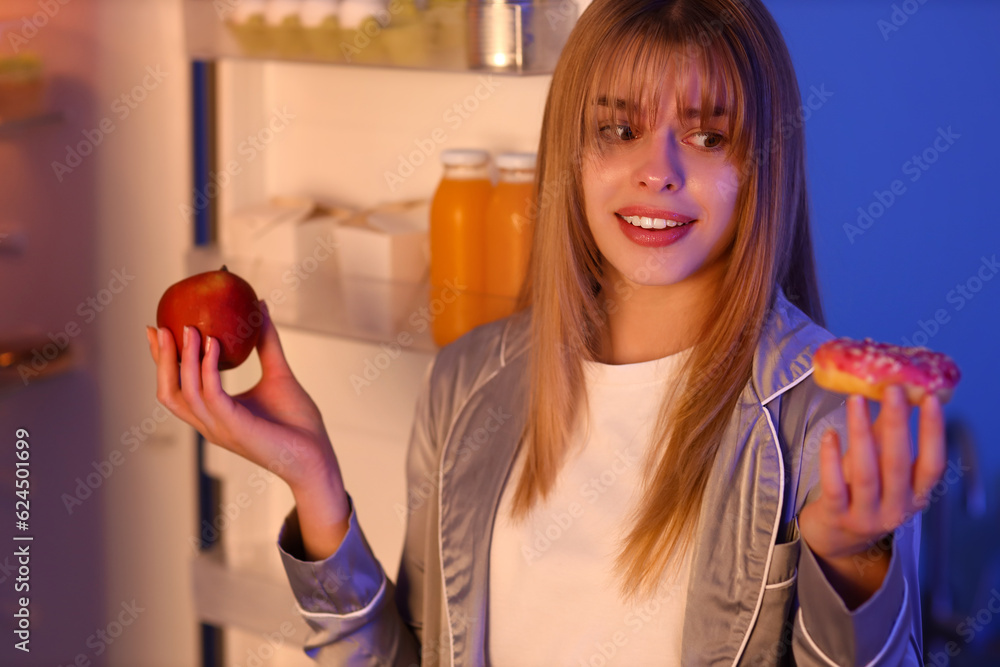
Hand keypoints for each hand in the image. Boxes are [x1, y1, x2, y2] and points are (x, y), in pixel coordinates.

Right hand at [146, 302, 344, 498]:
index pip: (177, 387)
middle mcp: (210, 423)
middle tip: (160, 327)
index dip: (163, 359)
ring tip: (190, 329)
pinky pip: (211, 394)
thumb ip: (266, 343)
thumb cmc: (298, 423)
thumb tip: (261, 307)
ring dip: (183, 359)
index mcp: (214, 414)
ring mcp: (219, 428)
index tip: (158, 328)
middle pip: (168, 392)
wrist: (317, 455)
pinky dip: (208, 368)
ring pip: (185, 392)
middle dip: (161, 359)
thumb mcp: (278, 373)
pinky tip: (213, 344)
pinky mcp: (234, 427)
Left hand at [798, 385, 945, 604]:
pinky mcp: (837, 517)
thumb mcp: (880, 471)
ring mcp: (866, 515)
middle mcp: (896, 509)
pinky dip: (832, 458)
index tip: (931, 399)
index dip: (933, 433)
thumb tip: (891, 396)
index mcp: (914, 496)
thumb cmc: (860, 495)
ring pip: (866, 472)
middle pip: (898, 464)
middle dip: (897, 424)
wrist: (835, 540)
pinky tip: (830, 434)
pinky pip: (834, 485)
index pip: (932, 464)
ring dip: (861, 432)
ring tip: (856, 401)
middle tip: (892, 390)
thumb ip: (884, 440)